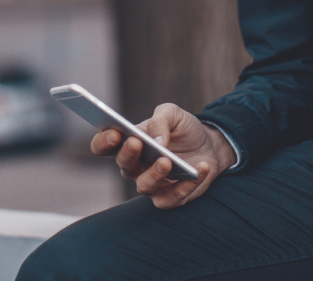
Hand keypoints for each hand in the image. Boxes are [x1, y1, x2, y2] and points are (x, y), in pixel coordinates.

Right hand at [89, 103, 236, 208]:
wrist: (209, 146)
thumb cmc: (184, 130)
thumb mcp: (173, 114)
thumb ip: (161, 119)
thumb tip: (156, 140)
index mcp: (128, 144)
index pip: (102, 147)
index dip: (103, 142)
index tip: (114, 133)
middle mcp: (135, 167)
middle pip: (123, 166)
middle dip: (128, 154)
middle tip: (137, 142)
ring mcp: (152, 183)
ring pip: (144, 186)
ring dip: (154, 174)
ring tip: (166, 161)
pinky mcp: (171, 197)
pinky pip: (172, 198)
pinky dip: (187, 185)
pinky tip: (200, 169)